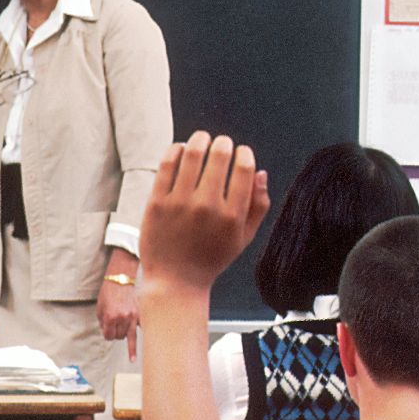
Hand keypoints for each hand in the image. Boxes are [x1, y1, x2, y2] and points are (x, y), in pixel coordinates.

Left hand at [98, 278, 139, 359]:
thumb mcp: (100, 306)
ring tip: (131, 356)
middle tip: (115, 327)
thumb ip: (102, 321)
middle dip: (115, 334)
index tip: (107, 333)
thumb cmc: (109, 292)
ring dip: (126, 339)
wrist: (121, 279)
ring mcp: (133, 317)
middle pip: (118, 337)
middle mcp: (122, 319)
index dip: (107, 335)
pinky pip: (141, 330)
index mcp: (110, 317)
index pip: (108, 336)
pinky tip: (141, 352)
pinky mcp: (140, 315)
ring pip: (129, 337)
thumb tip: (106, 331)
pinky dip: (142, 337)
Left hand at [139, 132, 268, 294]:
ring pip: (192, 152)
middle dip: (224, 143)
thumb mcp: (243, 238)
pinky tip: (181, 150)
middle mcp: (207, 207)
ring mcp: (180, 203)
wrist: (175, 281)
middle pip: (220, 154)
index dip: (244, 153)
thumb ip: (258, 206)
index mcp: (232, 215)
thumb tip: (261, 172)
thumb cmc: (211, 258)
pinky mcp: (157, 202)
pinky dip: (176, 149)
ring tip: (202, 139)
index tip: (241, 152)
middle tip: (222, 144)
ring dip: (200, 138)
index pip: (244, 168)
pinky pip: (167, 164)